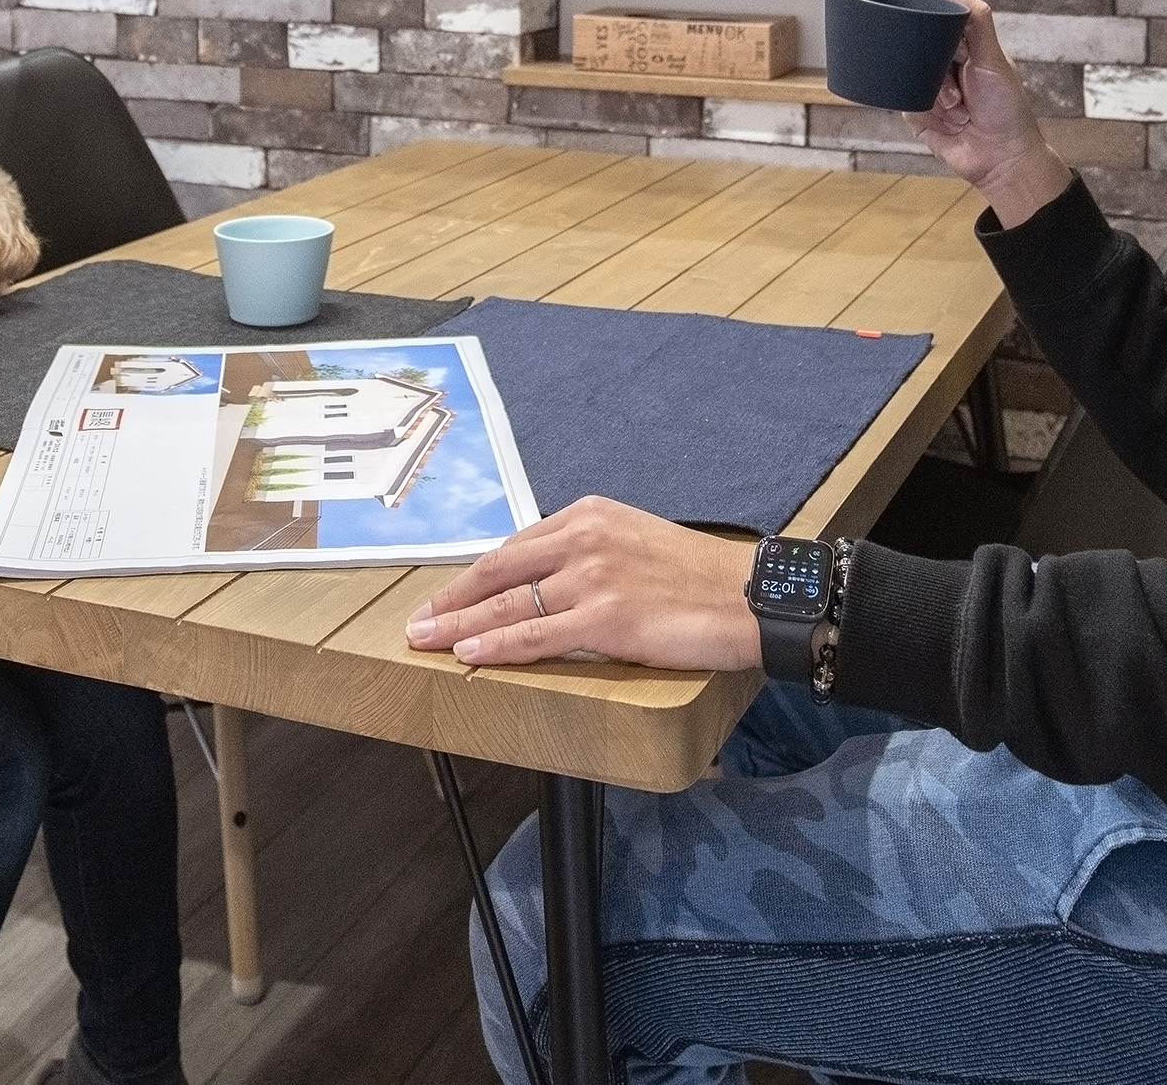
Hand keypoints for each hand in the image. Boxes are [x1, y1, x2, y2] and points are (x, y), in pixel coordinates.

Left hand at [404, 497, 760, 670]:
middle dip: (451, 598)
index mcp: (590, 515)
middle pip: (499, 571)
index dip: (475, 576)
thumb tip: (548, 585)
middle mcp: (585, 538)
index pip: (516, 547)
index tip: (448, 594)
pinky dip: (496, 644)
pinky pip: (536, 635)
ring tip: (424, 641)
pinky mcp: (605, 618)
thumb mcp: (636, 542)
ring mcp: (593, 577)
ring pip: (509, 604)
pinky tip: (469, 651)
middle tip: (417, 621)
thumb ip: (591, 555)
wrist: (750, 596)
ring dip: (458, 623)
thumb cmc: (700, 578)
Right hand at [905, 0, 1074, 226]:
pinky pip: (903, 102)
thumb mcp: (993, 59)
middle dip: (937, 71)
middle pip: (920, 51)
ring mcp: (930, 92)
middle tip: (959, 92)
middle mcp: (945, 69)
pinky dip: (921, 110)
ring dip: (935, 95)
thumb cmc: (1007, 110)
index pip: (938, 27)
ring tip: (959, 112)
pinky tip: (946, 121)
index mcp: (966, 51)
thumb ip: (975, 20)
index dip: (935, 31)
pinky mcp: (917, 116)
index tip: (943, 44)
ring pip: (910, 76)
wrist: (1002, 160)